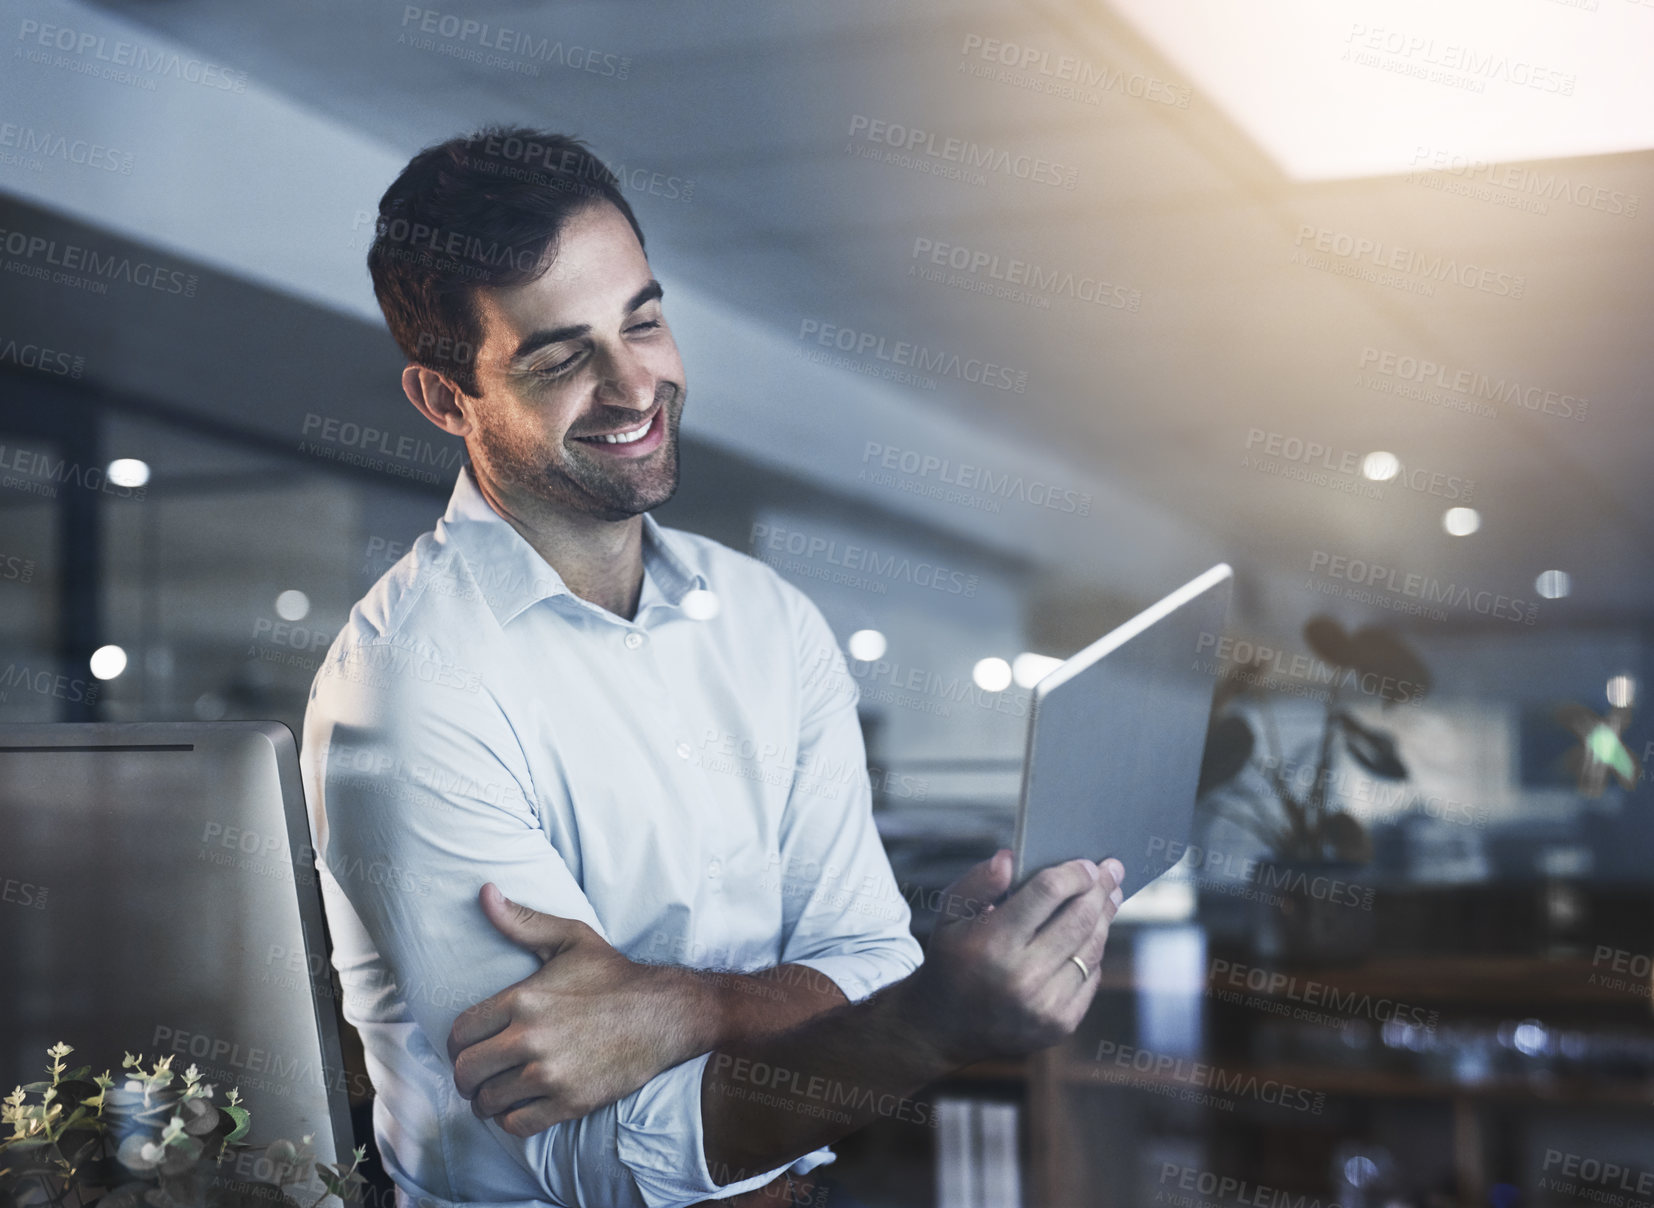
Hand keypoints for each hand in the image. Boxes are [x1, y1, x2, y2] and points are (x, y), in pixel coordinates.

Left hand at [447, 884, 696, 1135]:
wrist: (663, 1014)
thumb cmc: (615, 976)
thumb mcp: (570, 938)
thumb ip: (522, 921)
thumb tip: (484, 892)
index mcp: (523, 999)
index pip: (461, 1033)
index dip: (457, 1043)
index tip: (466, 1047)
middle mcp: (529, 1038)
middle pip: (467, 1071)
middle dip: (466, 1076)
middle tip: (476, 1076)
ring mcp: (549, 1074)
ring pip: (488, 1102)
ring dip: (487, 1101)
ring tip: (496, 1093)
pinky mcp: (569, 1102)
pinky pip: (517, 1125)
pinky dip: (512, 1120)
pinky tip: (520, 1107)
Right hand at [900, 850, 1123, 1064]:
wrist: (946, 1027)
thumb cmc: (952, 959)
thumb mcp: (949, 914)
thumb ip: (978, 882)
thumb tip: (1010, 857)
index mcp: (992, 943)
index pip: (1047, 892)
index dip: (1073, 873)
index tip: (1087, 863)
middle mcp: (1022, 976)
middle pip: (1079, 918)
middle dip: (1100, 889)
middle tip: (1112, 871)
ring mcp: (1045, 1005)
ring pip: (1092, 947)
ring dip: (1104, 918)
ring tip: (1109, 897)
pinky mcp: (1060, 1024)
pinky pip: (1091, 976)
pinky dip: (1094, 951)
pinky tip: (1092, 935)